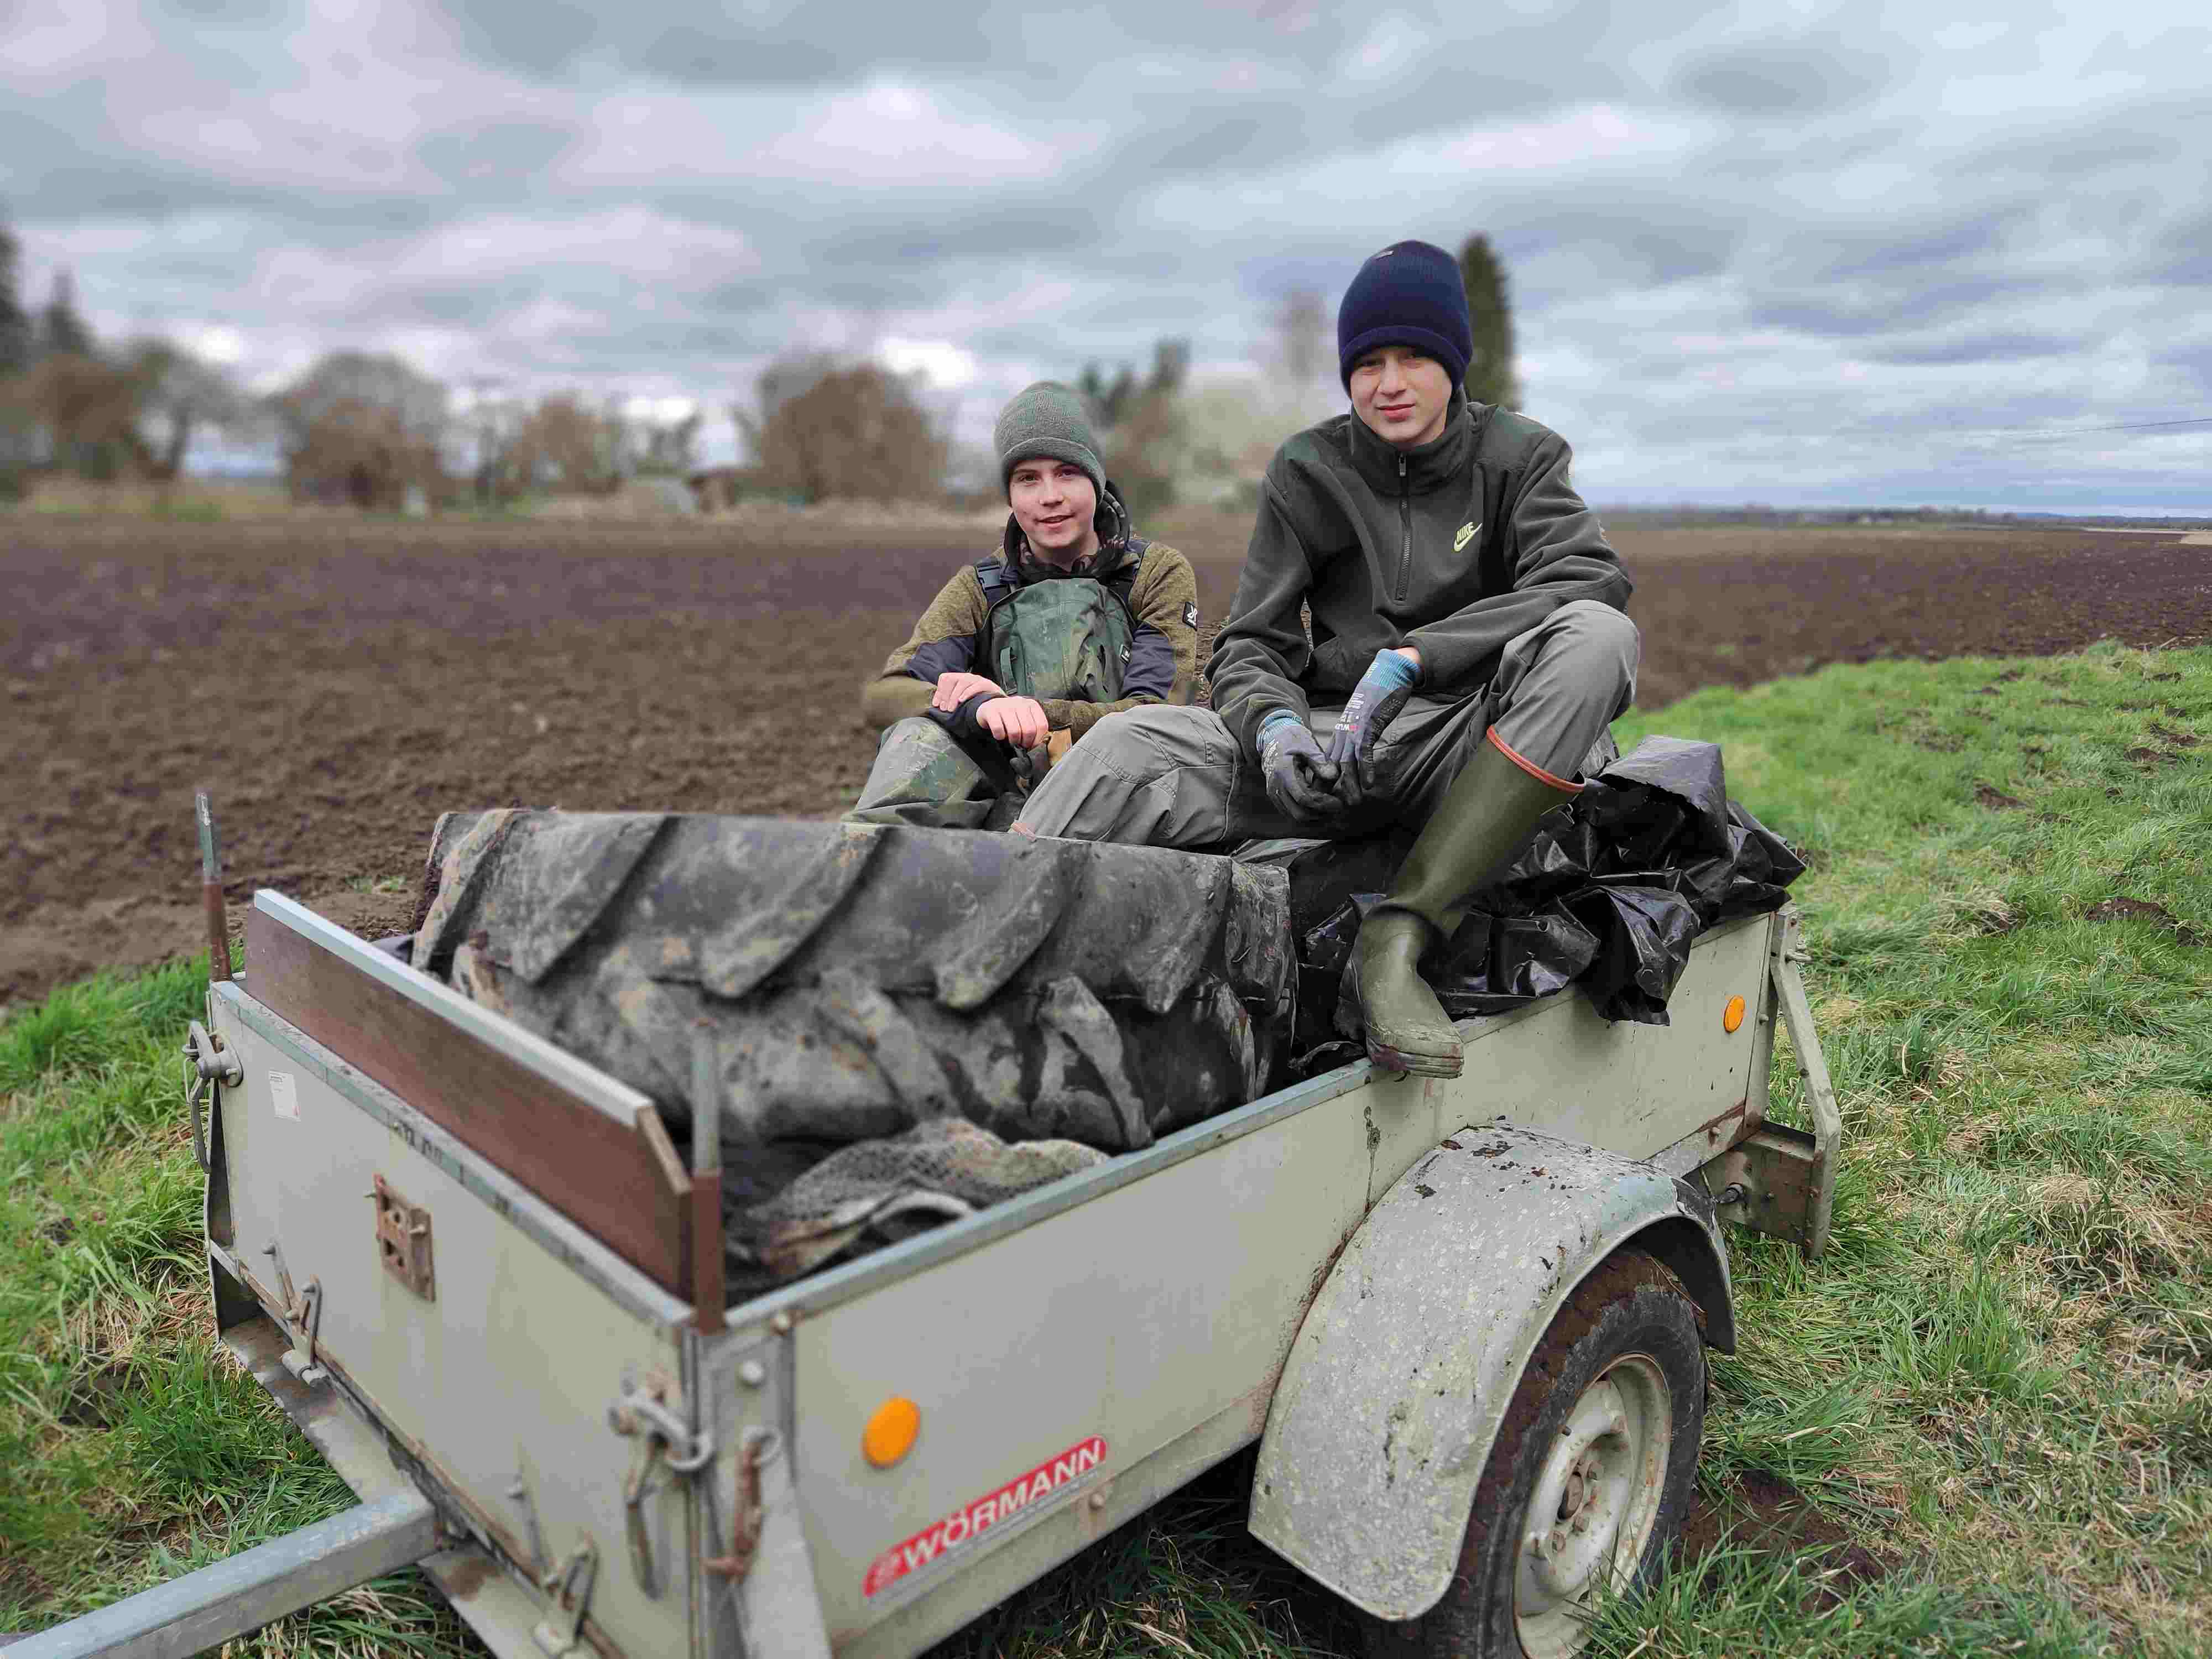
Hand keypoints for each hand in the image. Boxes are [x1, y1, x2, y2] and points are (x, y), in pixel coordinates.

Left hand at [932, 671, 1004, 711]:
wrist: (999, 706)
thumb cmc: (979, 704)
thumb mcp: (963, 702)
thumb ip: (951, 701)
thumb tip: (937, 706)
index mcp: (960, 679)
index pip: (945, 678)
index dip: (939, 691)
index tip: (937, 705)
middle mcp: (968, 677)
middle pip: (952, 679)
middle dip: (946, 695)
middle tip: (944, 709)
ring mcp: (978, 679)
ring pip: (963, 682)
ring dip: (955, 696)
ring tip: (951, 708)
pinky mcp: (988, 684)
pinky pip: (976, 685)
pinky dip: (967, 693)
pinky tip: (962, 701)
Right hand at [978, 696, 1050, 749]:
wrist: (990, 706)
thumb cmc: (1011, 716)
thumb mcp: (1025, 718)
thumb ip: (1034, 728)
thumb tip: (1038, 746)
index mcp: (1032, 705)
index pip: (1041, 725)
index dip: (1037, 740)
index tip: (1032, 745)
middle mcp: (1020, 703)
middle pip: (1029, 730)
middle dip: (1025, 742)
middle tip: (1021, 744)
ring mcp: (1005, 705)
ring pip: (1014, 731)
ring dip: (1013, 741)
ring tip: (1012, 740)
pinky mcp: (991, 710)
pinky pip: (998, 729)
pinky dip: (999, 736)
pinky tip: (1000, 735)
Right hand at [1258, 714, 1341, 820]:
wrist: (1275, 739)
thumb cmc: (1296, 741)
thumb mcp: (1309, 747)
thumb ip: (1321, 762)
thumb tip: (1333, 776)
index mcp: (1284, 771)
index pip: (1305, 798)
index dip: (1324, 804)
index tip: (1339, 804)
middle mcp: (1276, 786)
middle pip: (1300, 813)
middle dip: (1321, 815)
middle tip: (1337, 809)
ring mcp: (1274, 794)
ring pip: (1296, 818)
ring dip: (1315, 818)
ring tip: (1331, 810)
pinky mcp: (1276, 798)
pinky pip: (1291, 814)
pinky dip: (1307, 815)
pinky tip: (1320, 809)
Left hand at [1324, 648, 1418, 803]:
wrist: (1387, 673)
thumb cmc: (1377, 697)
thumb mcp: (1363, 721)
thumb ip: (1359, 737)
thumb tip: (1358, 754)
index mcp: (1341, 732)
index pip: (1327, 761)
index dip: (1324, 780)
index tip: (1323, 799)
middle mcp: (1343, 732)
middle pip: (1332, 765)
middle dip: (1332, 789)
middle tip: (1333, 809)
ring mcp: (1354, 729)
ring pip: (1347, 762)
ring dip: (1350, 784)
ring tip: (1353, 803)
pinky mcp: (1368, 725)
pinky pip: (1365, 751)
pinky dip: (1366, 768)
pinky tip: (1369, 783)